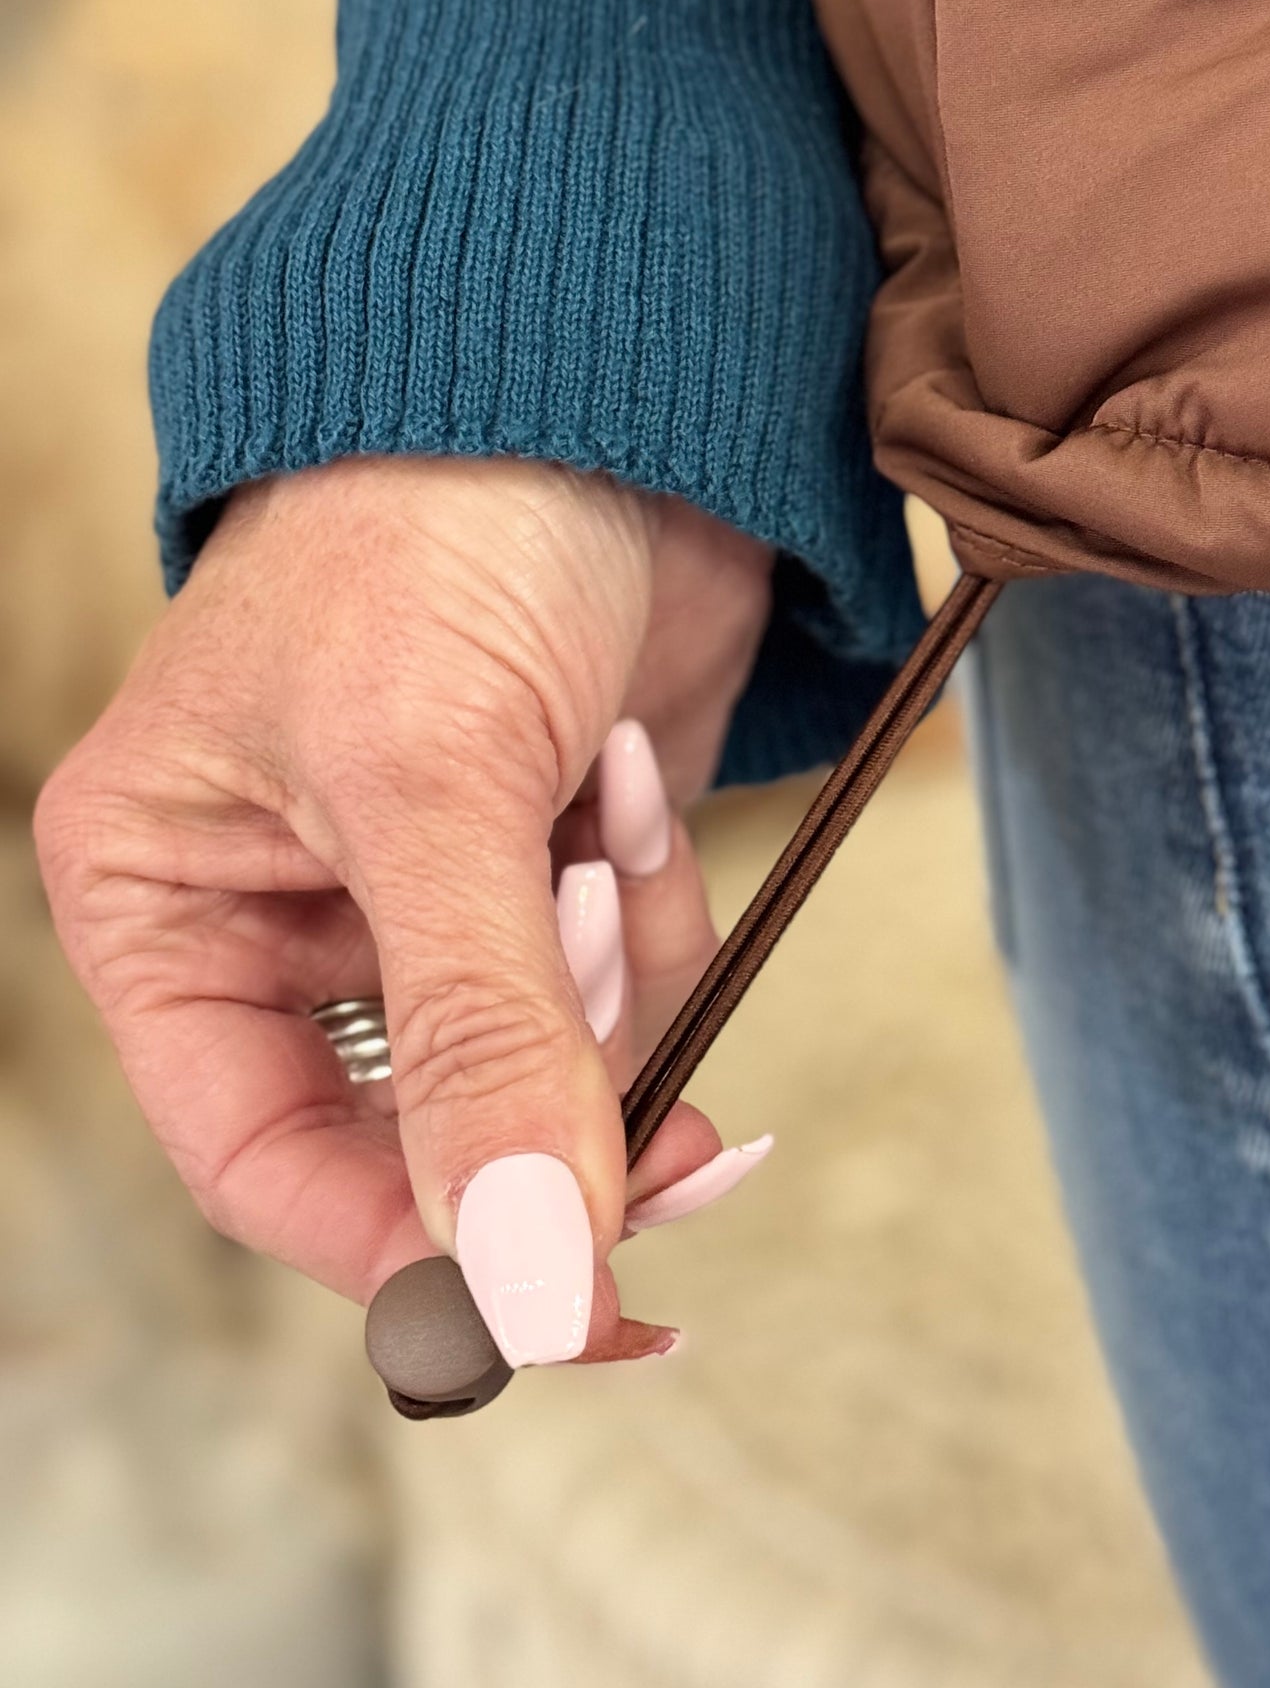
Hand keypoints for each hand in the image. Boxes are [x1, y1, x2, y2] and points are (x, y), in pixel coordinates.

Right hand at [34, 456, 775, 1366]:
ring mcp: (431, 889)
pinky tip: (633, 764)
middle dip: (552, 1121)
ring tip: (605, 812)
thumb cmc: (441, 528)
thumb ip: (479, 1039)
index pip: (267, 1160)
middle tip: (683, 1149)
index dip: (414, 1253)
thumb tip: (528, 1282)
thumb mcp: (433, 787)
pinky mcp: (553, 852)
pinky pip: (628, 973)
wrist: (604, 377)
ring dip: (614, 973)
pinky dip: (655, 896)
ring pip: (549, 1065)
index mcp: (167, 901)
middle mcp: (286, 915)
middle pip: (425, 1139)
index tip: (565, 1310)